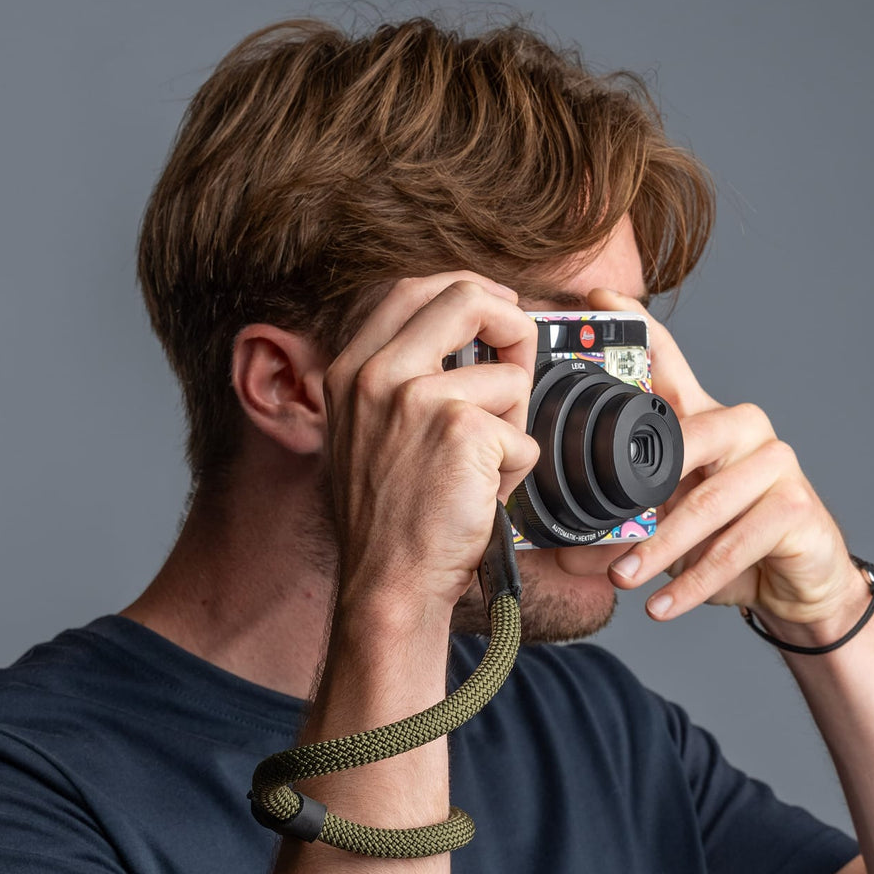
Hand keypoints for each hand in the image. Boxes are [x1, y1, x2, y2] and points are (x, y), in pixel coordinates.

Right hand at [321, 274, 539, 616]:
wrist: (388, 583)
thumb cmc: (387, 522)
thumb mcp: (364, 436)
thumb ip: (397, 383)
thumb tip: (467, 346)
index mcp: (350, 371)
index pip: (412, 290)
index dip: (467, 291)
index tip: (496, 308)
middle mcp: (377, 375)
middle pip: (465, 297)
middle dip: (512, 325)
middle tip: (521, 362)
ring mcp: (418, 397)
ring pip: (509, 378)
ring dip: (513, 428)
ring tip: (481, 472)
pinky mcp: (460, 430)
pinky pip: (523, 435)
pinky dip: (516, 472)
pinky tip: (482, 498)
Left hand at [573, 286, 868, 642]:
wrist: (793, 587)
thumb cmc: (723, 546)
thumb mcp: (664, 533)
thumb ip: (617, 534)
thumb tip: (562, 552)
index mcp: (702, 421)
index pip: (668, 364)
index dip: (637, 328)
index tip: (597, 301)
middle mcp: (741, 429)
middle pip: (683, 442)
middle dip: (636, 494)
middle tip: (595, 532)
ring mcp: (775, 464)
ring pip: (707, 503)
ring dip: (659, 550)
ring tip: (623, 580)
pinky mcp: (796, 508)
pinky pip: (735, 546)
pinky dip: (692, 583)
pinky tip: (662, 606)